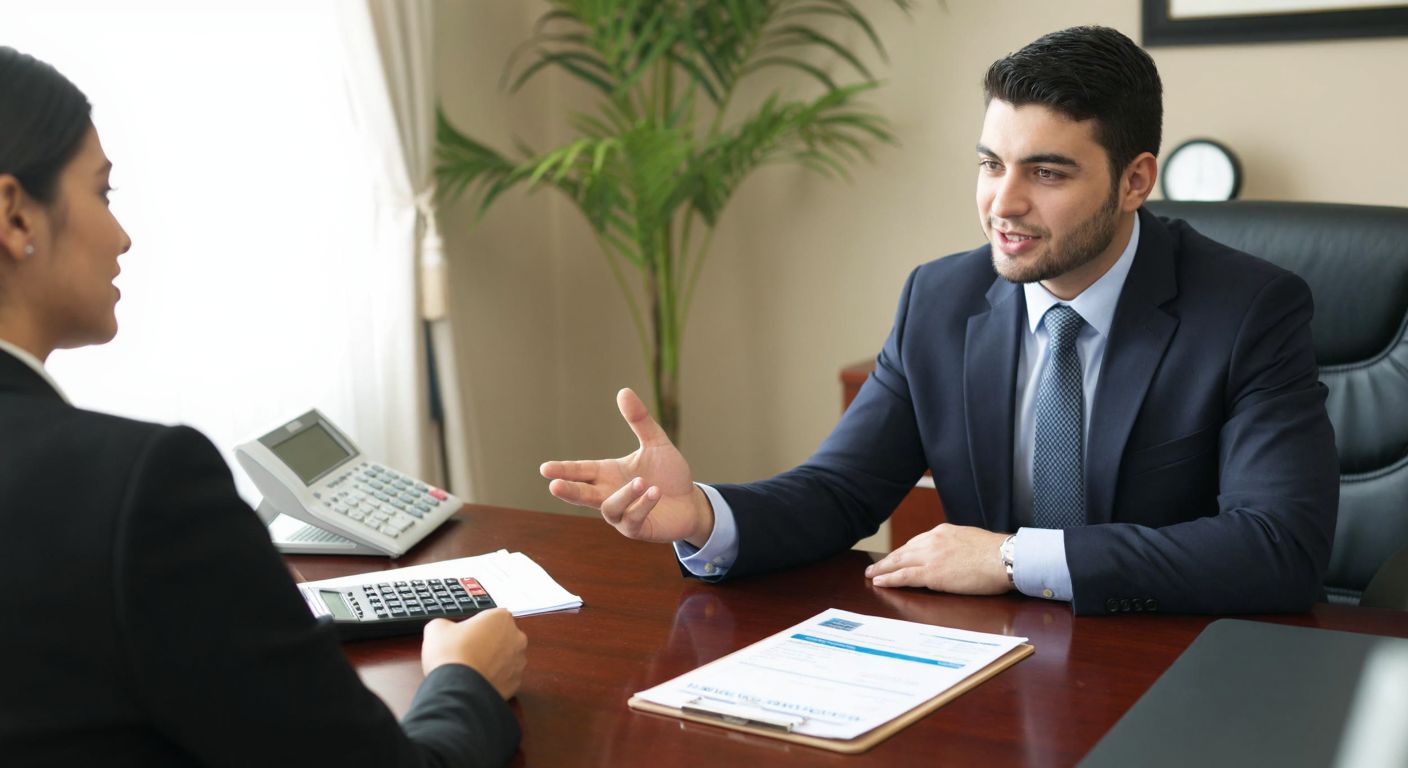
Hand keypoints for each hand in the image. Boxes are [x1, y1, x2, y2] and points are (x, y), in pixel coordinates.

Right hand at [421, 608, 526, 699]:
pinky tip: (479, 679)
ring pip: (506, 657)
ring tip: (472, 666)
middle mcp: (516, 637)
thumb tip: (444, 629)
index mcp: (501, 617)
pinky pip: (506, 677)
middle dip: (488, 642)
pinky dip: (495, 678)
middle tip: (468, 650)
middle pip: (502, 636)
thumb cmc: (452, 655)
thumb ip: (445, 623)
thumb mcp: (437, 627)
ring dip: (493, 660)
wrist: (458, 688)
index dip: (477, 624)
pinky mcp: (517, 682)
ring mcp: (519, 660)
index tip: (466, 633)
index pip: (491, 616)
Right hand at [540, 388, 713, 546]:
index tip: (545, 469)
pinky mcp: (637, 529)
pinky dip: (642, 505)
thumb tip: (623, 391)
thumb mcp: (656, 443)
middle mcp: (609, 495)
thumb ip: (639, 421)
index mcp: (608, 474)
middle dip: (569, 491)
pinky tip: (655, 493)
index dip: (564, 470)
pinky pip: (632, 519)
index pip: (581, 470)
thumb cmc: (668, 475)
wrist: (691, 503)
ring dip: (624, 495)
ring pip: (610, 508)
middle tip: (554, 486)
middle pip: (583, 494)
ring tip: (642, 482)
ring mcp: (622, 515)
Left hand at [864, 524, 1011, 594]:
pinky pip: (904, 576)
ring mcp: (930, 556)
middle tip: (875, 566)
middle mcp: (932, 541)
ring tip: (872, 574)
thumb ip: (958, 545)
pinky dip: (889, 579)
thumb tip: (957, 554)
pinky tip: (879, 581)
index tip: (898, 557)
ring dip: (883, 568)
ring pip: (899, 562)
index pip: (917, 542)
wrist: (1005, 558)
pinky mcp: (932, 573)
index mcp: (943, 532)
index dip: (904, 552)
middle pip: (903, 551)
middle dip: (888, 559)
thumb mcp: (972, 540)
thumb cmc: (998, 554)